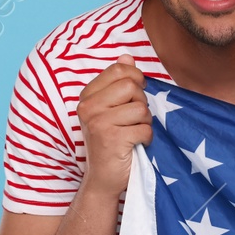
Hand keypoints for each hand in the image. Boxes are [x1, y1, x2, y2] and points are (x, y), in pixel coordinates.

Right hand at [77, 56, 152, 196]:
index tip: (133, 97)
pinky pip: (145, 129)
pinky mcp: (111, 138)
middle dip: (141, 103)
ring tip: (131, 134)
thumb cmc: (112, 141)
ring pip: (141, 109)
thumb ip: (119, 82)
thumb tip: (127, 56)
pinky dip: (146, 139)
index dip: (136, 80)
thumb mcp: (112, 109)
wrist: (103, 178)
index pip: (120, 69)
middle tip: (132, 121)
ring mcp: (98, 122)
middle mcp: (88, 107)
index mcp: (88, 96)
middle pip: (132, 86)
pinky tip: (134, 146)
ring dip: (145, 124)